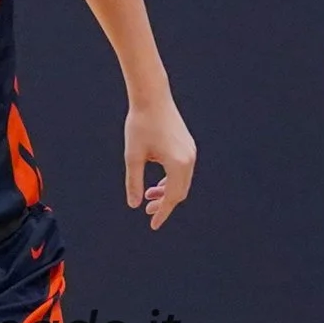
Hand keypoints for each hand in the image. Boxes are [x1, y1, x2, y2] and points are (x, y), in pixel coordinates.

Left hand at [124, 98, 196, 229]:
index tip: (153, 225)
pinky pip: (182, 170)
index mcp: (177, 164)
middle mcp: (188, 159)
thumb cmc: (140, 125)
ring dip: (167, 191)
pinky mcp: (188, 145)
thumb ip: (133, 182)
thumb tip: (134, 205)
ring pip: (182, 182)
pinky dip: (171, 180)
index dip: (162, 213)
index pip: (171, 198)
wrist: (152, 97)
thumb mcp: (133, 156)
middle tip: (148, 211)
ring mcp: (190, 151)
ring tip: (150, 195)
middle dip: (165, 204)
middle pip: (180, 192)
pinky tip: (157, 182)